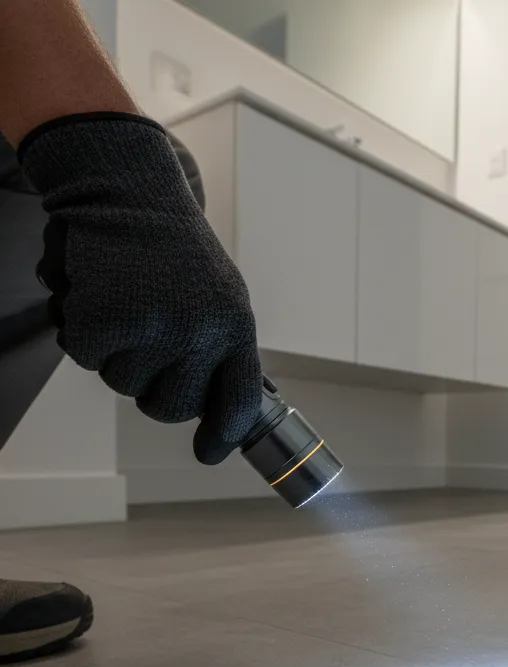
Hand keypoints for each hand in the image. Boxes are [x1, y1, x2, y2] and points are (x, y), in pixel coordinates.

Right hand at [19, 113, 262, 464]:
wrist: (128, 188)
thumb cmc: (174, 247)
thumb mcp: (220, 296)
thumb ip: (221, 349)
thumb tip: (219, 409)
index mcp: (236, 327)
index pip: (238, 402)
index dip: (223, 435)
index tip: (209, 453)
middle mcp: (202, 333)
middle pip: (174, 407)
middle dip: (156, 392)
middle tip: (148, 355)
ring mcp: (154, 329)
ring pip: (127, 386)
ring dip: (118, 357)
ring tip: (127, 308)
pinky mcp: (107, 321)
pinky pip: (89, 359)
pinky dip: (85, 335)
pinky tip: (98, 298)